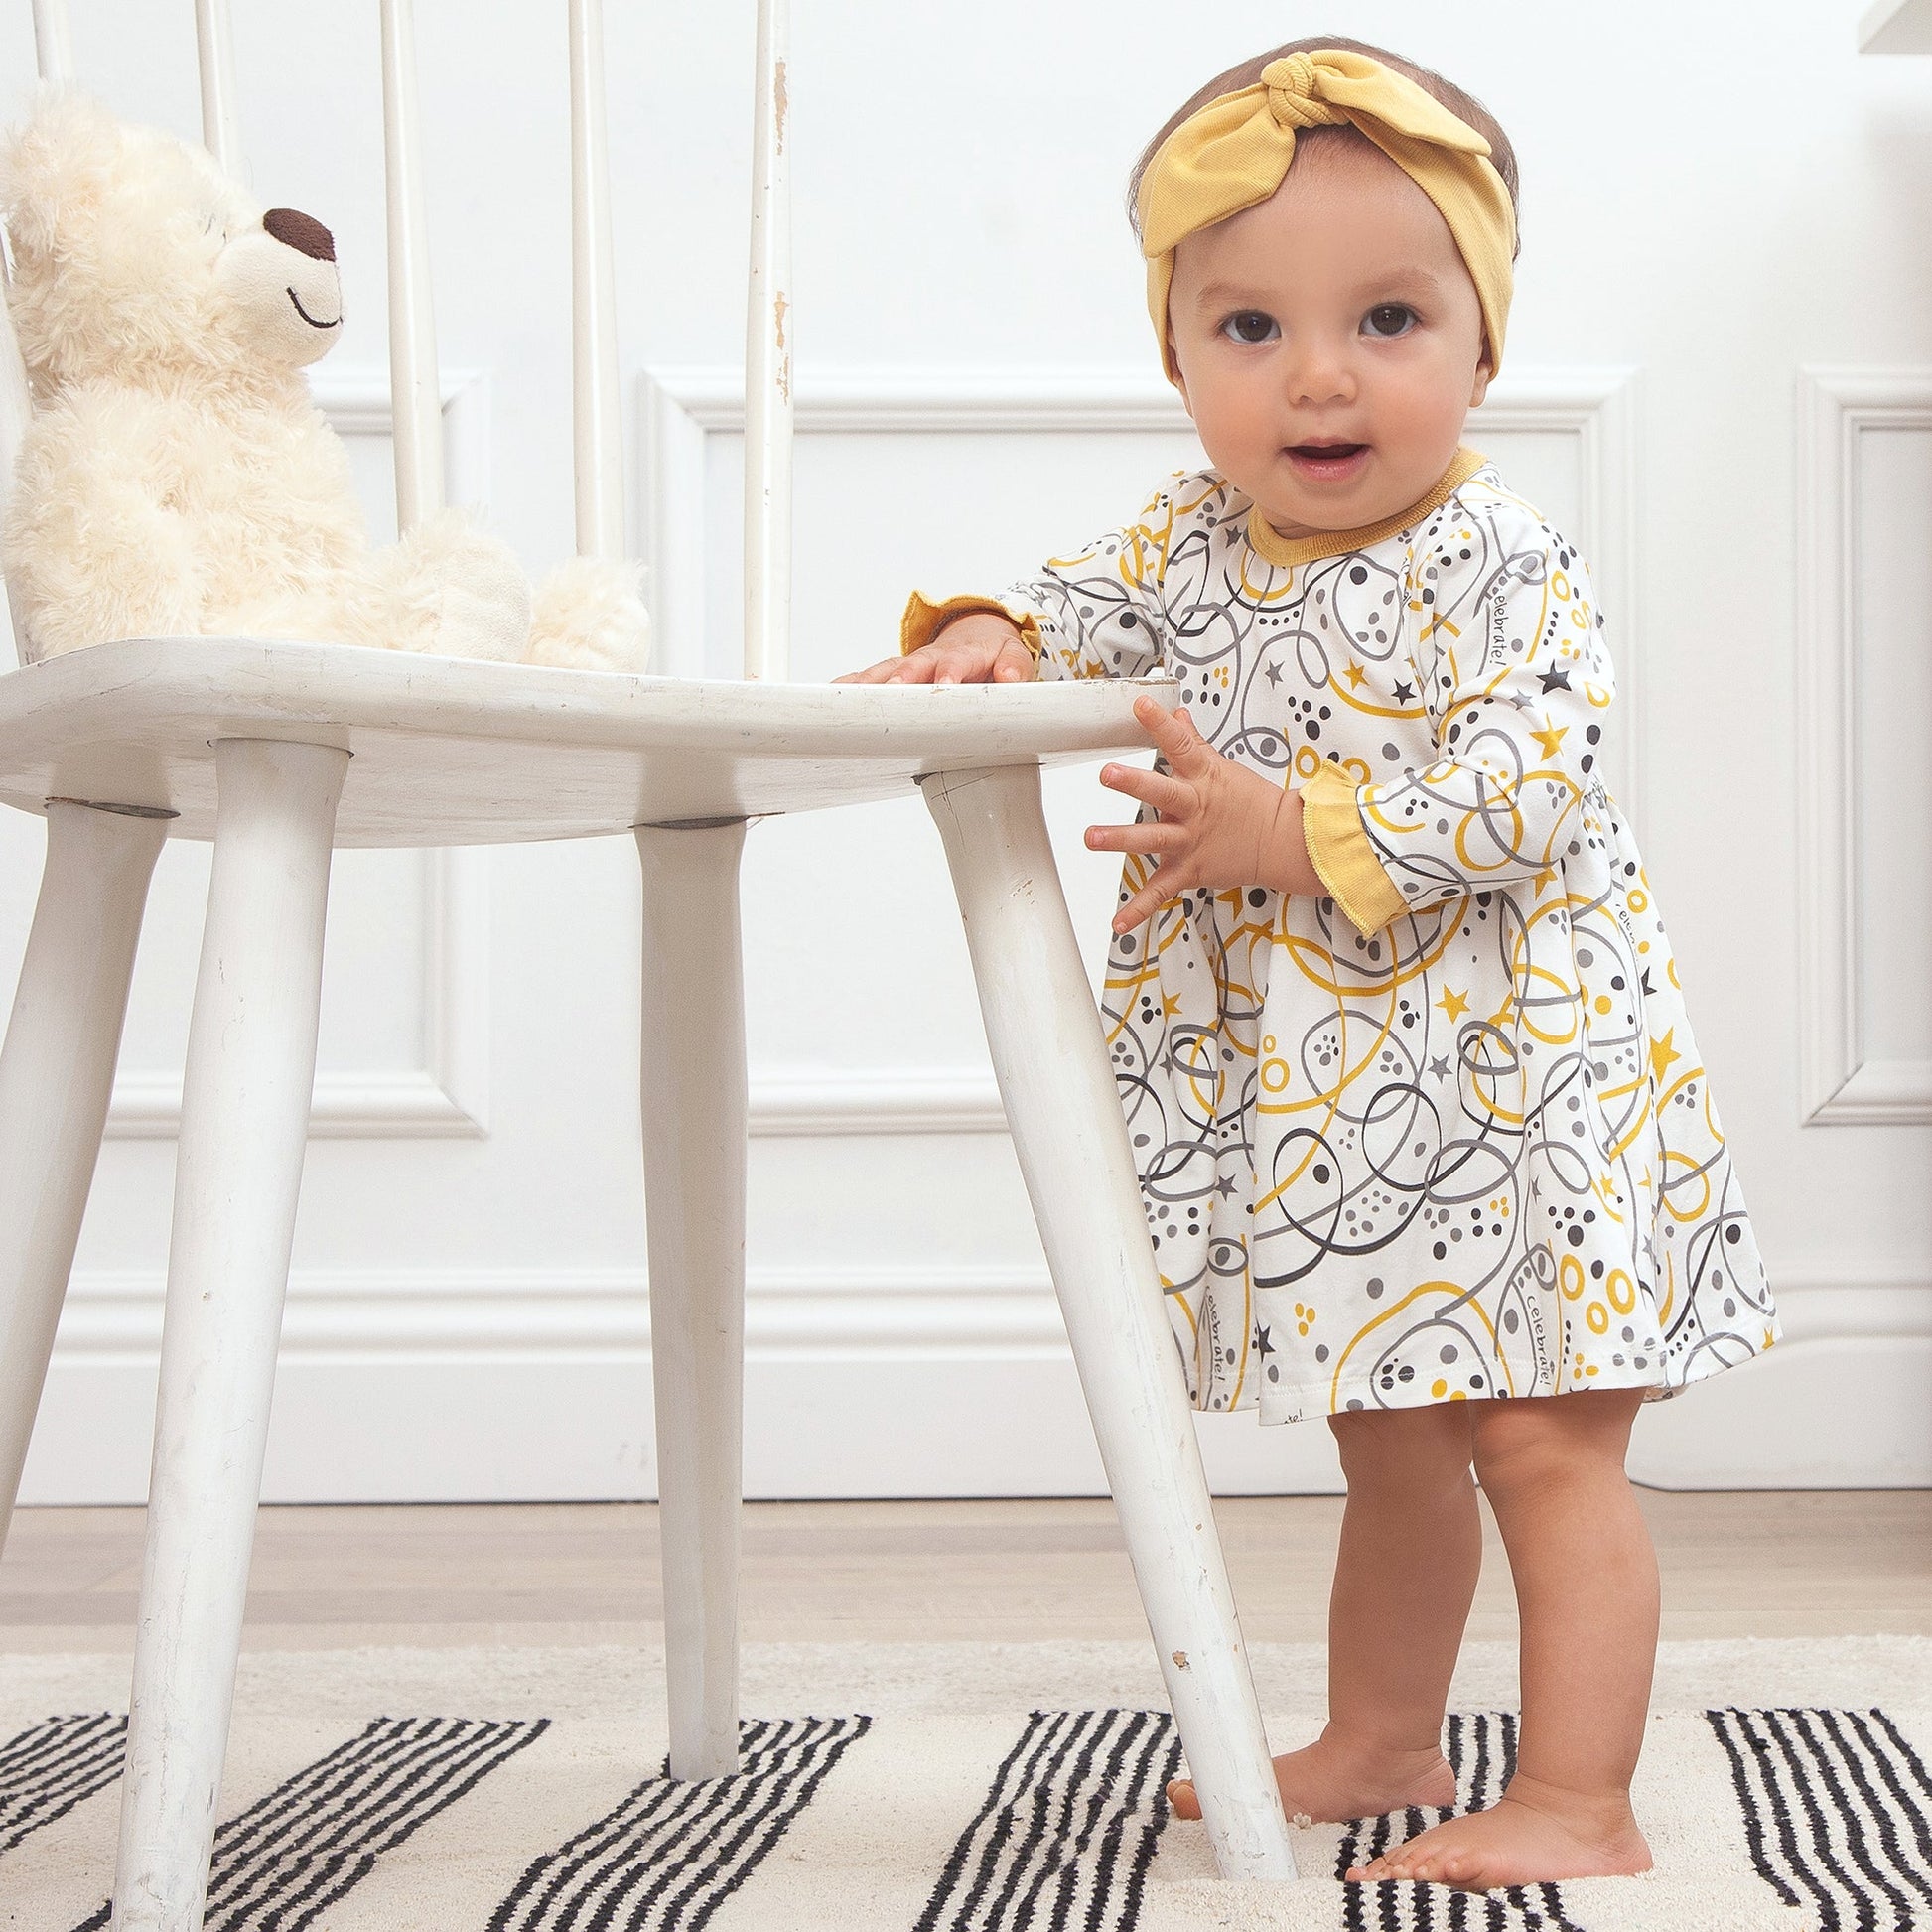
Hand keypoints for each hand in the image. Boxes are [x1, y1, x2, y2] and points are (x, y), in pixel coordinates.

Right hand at [834, 611, 1034, 685]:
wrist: (976, 633)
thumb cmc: (992, 652)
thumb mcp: (1012, 655)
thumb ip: (1014, 667)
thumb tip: (1009, 677)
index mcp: (962, 654)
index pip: (956, 662)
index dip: (949, 672)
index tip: (944, 685)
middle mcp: (931, 658)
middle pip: (913, 665)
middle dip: (901, 678)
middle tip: (892, 691)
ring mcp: (910, 666)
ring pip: (885, 671)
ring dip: (869, 683)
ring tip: (849, 697)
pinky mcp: (895, 674)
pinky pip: (870, 677)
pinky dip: (850, 684)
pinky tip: (832, 692)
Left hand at [1088, 696, 1322, 932]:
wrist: (1282, 842)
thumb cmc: (1248, 802)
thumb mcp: (1221, 767)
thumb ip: (1192, 744)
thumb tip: (1176, 715)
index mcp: (1202, 778)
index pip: (1180, 744)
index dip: (1160, 724)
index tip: (1140, 705)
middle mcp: (1194, 808)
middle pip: (1163, 792)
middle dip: (1134, 784)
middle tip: (1106, 775)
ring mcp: (1190, 841)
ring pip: (1153, 838)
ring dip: (1121, 839)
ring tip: (1091, 837)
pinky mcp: (1190, 871)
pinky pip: (1161, 893)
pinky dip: (1139, 910)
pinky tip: (1117, 924)